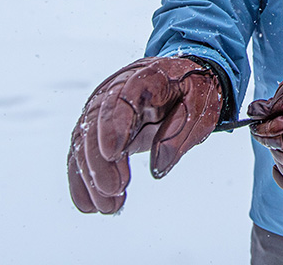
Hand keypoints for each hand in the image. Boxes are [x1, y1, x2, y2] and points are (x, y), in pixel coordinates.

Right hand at [67, 57, 223, 213]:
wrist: (184, 77)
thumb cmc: (193, 89)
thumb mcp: (201, 106)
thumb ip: (179, 133)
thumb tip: (157, 167)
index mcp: (148, 78)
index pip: (122, 96)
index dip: (113, 124)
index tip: (112, 154)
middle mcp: (118, 88)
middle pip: (96, 121)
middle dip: (99, 159)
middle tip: (115, 190)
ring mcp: (103, 107)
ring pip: (83, 139)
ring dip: (91, 176)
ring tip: (108, 206)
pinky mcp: (97, 127)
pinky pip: (81, 152)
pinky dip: (82, 180)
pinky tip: (89, 205)